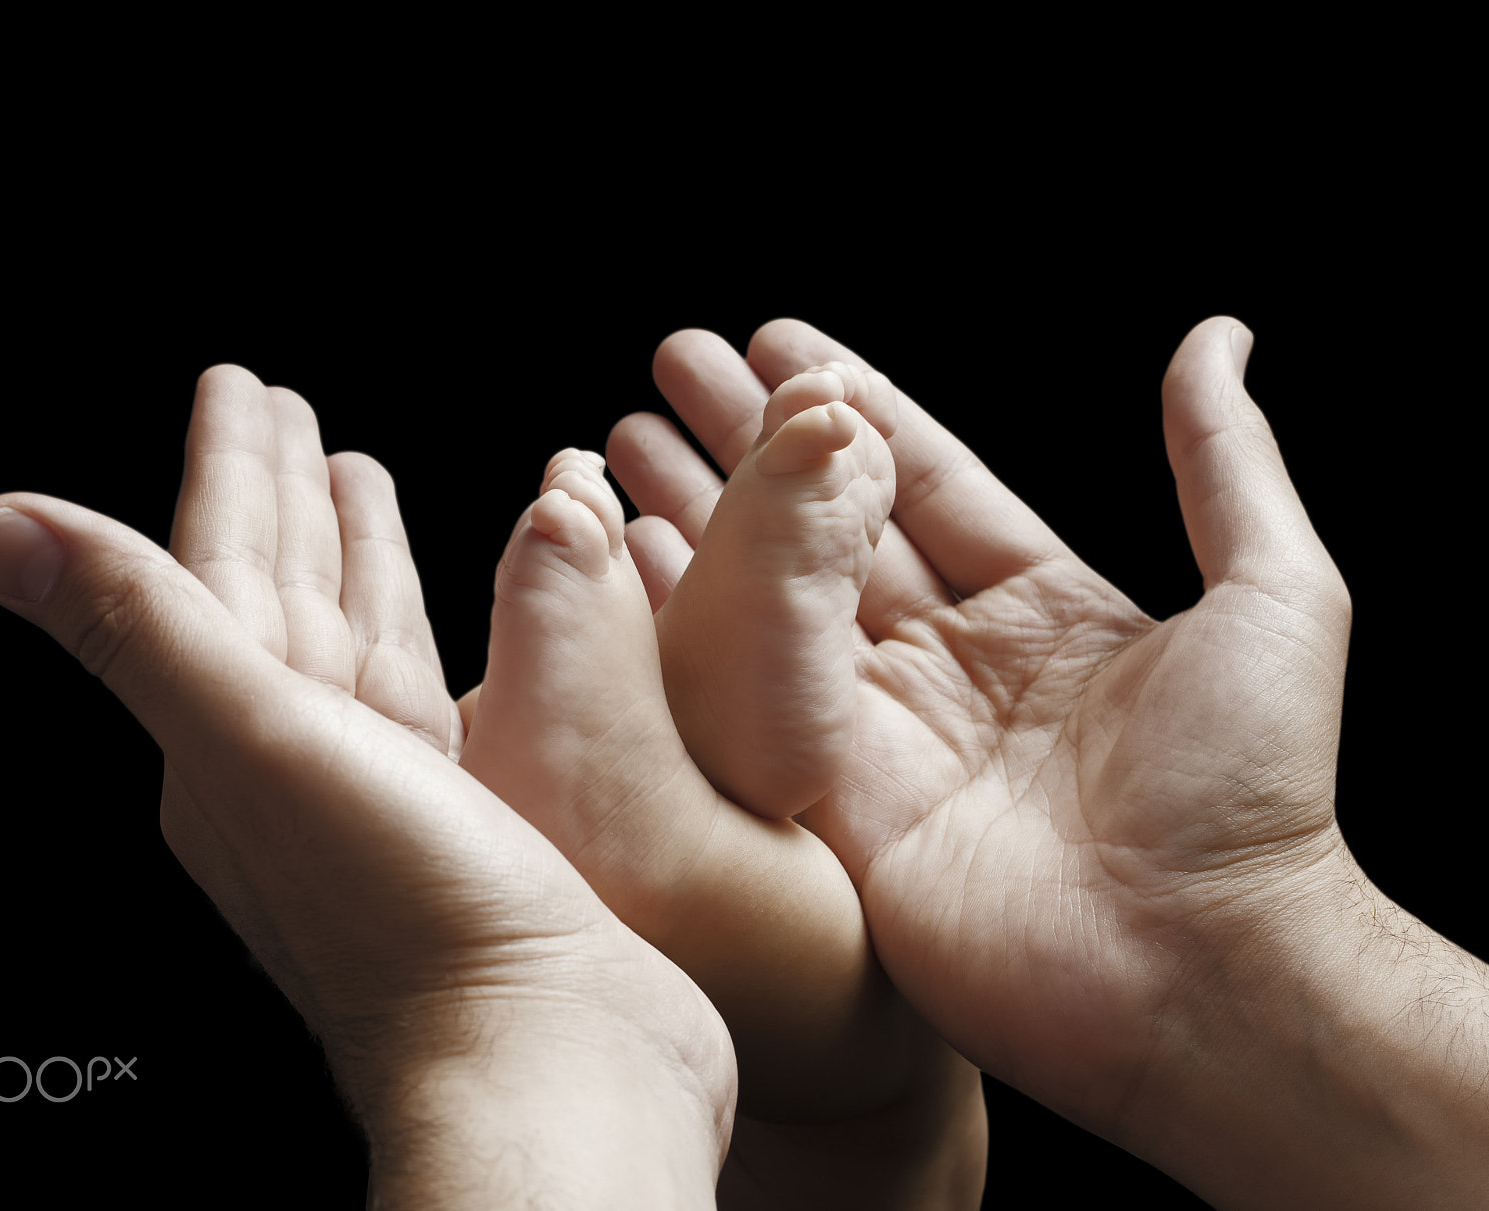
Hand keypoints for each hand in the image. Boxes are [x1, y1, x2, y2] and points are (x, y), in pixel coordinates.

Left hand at [0, 367, 733, 1207]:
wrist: (548, 1060)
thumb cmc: (409, 919)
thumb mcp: (258, 749)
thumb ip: (145, 631)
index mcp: (230, 739)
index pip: (211, 571)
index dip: (224, 473)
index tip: (239, 387)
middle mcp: (294, 764)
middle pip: (276, 596)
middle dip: (278, 498)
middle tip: (285, 408)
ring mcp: (382, 793)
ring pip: (352, 641)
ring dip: (350, 556)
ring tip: (358, 480)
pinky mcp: (462, 818)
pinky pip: (427, 693)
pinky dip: (424, 631)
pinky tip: (443, 612)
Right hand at [610, 316, 1488, 1206]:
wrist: (1202, 972)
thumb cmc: (1255, 796)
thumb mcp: (1276, 597)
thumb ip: (1226, 466)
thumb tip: (1214, 339)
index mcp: (1044, 612)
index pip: (926, 482)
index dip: (853, 408)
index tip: (783, 342)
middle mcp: (951, 667)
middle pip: (831, 528)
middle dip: (751, 444)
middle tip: (676, 366)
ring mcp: (885, 736)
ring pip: (773, 600)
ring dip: (697, 515)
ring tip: (623, 441)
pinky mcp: (831, 804)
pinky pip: (749, 694)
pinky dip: (688, 618)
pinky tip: (632, 552)